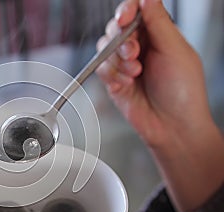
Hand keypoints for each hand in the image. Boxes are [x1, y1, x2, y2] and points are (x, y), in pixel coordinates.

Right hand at [96, 0, 209, 147]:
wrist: (172, 126)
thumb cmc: (183, 91)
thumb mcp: (174, 50)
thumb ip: (158, 22)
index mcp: (159, 35)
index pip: (136, 12)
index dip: (127, 11)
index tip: (125, 17)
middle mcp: (140, 47)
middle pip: (116, 28)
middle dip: (121, 40)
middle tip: (134, 53)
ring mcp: (125, 64)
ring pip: (104, 48)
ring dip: (118, 61)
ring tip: (135, 73)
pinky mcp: (113, 81)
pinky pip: (100, 68)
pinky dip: (112, 75)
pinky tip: (127, 84)